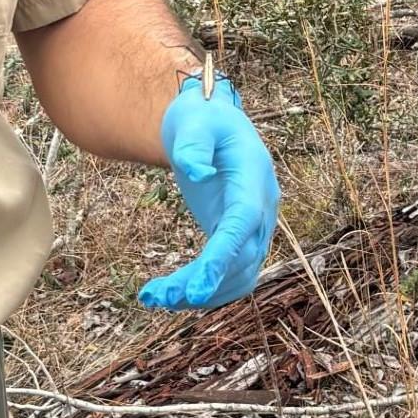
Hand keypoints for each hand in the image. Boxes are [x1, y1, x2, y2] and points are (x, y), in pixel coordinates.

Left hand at [140, 76, 278, 310]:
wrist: (210, 122)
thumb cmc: (201, 118)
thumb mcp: (194, 120)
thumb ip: (193, 143)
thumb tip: (197, 173)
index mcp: (255, 177)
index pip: (244, 223)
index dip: (224, 258)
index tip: (197, 288)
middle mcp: (262, 207)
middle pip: (242, 258)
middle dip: (204, 284)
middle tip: (158, 298)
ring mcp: (253, 225)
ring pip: (239, 275)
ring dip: (203, 294)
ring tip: (156, 298)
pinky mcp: (237, 236)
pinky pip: (231, 274)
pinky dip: (206, 289)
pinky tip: (171, 294)